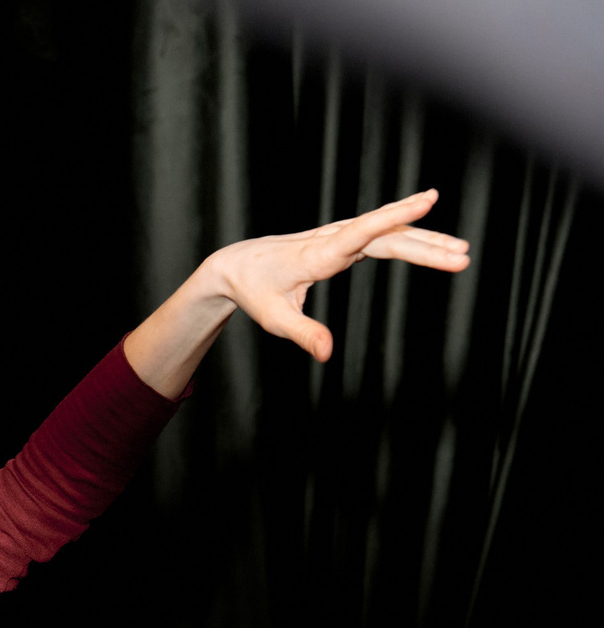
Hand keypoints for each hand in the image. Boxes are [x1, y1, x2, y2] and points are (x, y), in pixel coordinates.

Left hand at [209, 188, 471, 361]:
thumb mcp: (274, 318)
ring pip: (389, 233)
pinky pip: (382, 235)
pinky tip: (432, 243)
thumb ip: (304, 334)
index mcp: (318, 254)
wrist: (237, 265)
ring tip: (461, 253)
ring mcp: (339, 236)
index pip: (363, 231)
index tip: (428, 199)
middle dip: (427, 245)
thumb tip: (327, 355)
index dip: (395, 215)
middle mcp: (332, 239)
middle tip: (464, 258)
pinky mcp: (343, 240)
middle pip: (388, 236)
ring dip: (425, 241)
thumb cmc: (254, 291)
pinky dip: (409, 236)